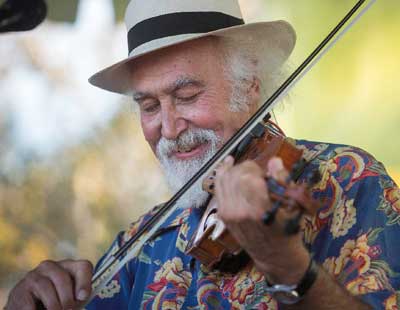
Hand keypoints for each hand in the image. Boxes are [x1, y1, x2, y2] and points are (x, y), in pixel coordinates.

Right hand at [5, 259, 92, 309]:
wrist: (28, 308)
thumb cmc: (55, 303)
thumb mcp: (70, 299)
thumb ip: (78, 297)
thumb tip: (81, 296)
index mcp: (67, 266)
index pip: (83, 266)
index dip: (84, 282)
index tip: (82, 297)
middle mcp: (50, 266)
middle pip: (63, 277)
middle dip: (67, 298)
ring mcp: (33, 275)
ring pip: (46, 286)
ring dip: (53, 305)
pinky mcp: (19, 289)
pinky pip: (30, 301)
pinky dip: (36, 309)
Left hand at [215, 156, 309, 283]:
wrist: (273, 255)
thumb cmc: (287, 230)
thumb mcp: (293, 207)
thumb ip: (282, 181)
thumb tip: (274, 161)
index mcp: (259, 209)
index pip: (248, 177)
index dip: (255, 168)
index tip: (264, 173)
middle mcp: (239, 211)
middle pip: (235, 175)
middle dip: (246, 168)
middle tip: (258, 174)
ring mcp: (228, 213)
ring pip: (224, 178)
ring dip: (235, 169)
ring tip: (245, 169)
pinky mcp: (222, 214)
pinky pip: (218, 187)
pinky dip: (222, 174)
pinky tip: (228, 164)